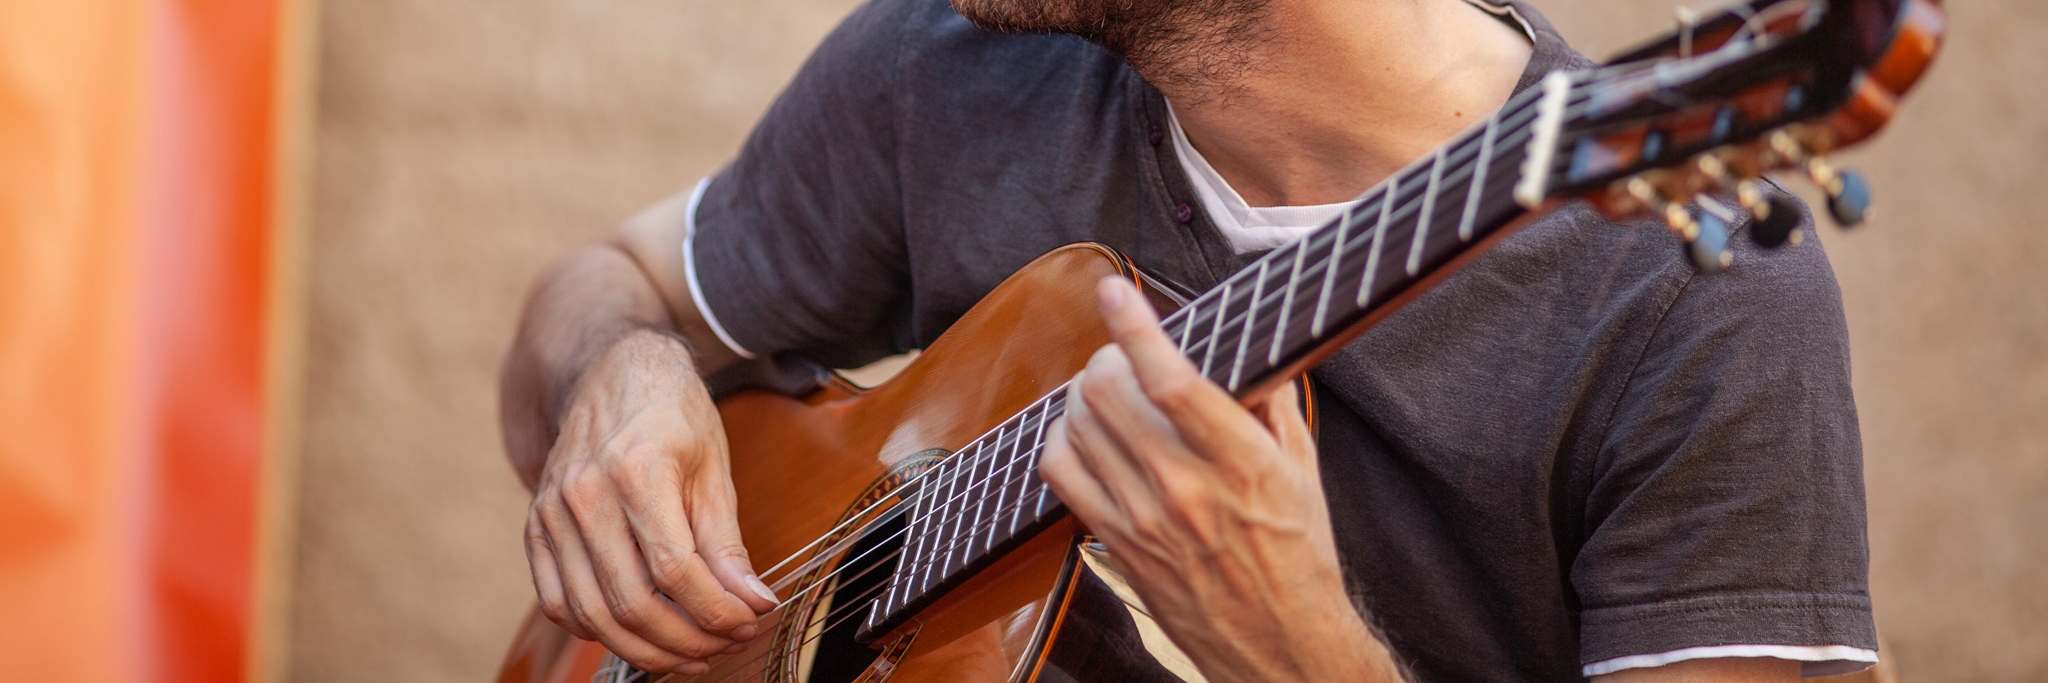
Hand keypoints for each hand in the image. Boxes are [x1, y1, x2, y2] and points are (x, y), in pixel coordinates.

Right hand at [524, 330, 778, 674]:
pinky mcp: (536, 527)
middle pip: (630, 601)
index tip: (747, 622)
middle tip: (722, 647)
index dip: (714, 611)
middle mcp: (584, 494)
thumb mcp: (713, 469)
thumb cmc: (671, 415)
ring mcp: (551, 512)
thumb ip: (727, 543)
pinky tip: (637, 635)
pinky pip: (556, 602)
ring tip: (689, 654)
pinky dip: (596, 631)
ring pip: (592, 613)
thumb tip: (754, 602)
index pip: (674, 570)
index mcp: (636, 470)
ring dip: (645, 649)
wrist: (614, 371)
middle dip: (685, 641)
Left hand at [1038, 277, 1400, 682]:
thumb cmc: (1297, 554)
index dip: (1134, 326)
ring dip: (1084, 392)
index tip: (1117, 290)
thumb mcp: (1302, 471)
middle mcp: (1185, 489)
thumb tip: (1244, 345)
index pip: (1172, 379)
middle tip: (1122, 353)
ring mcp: (1142, 518)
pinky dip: (1063, 438)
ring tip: (1107, 389)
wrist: (1279, 644)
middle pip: (1109, 393)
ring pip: (1078, 424)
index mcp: (1241, 464)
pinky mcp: (1115, 541)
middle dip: (1108, 356)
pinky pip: (1060, 470)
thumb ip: (1271, 402)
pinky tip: (1085, 433)